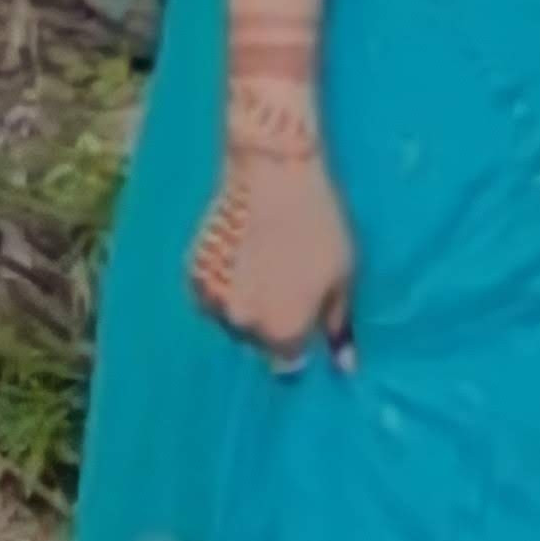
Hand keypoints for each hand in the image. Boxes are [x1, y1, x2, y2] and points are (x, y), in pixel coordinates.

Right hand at [189, 149, 356, 371]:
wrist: (273, 174)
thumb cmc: (319, 227)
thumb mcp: (343, 279)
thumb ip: (338, 326)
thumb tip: (345, 366)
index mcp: (282, 333)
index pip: (287, 364)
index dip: (300, 343)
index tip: (307, 319)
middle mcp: (243, 324)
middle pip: (258, 340)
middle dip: (273, 322)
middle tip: (289, 282)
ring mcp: (213, 298)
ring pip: (232, 316)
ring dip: (246, 303)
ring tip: (266, 264)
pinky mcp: (194, 271)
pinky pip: (211, 293)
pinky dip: (225, 283)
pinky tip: (242, 254)